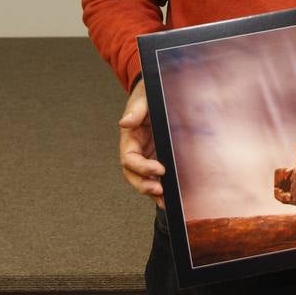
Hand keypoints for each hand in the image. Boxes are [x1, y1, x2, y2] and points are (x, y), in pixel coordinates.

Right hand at [118, 79, 165, 208]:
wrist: (157, 93)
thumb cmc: (148, 95)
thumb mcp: (143, 98)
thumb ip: (136, 110)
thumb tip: (125, 122)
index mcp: (129, 138)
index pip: (129, 159)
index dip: (142, 167)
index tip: (159, 168)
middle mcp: (136, 150)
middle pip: (133, 175)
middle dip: (144, 184)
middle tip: (160, 190)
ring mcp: (146, 156)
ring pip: (143, 179)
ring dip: (152, 192)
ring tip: (166, 201)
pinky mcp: (157, 157)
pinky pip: (155, 177)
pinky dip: (160, 189)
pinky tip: (170, 198)